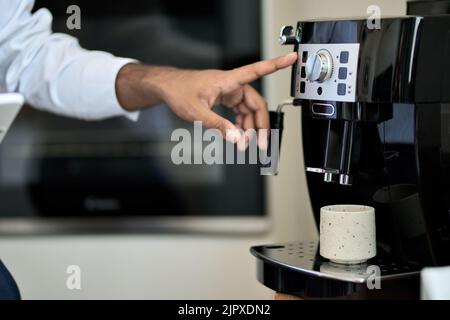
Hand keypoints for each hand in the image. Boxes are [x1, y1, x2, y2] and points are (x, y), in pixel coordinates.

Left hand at [116, 52, 297, 147]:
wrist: (167, 87)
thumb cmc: (179, 92)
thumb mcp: (197, 113)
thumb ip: (219, 126)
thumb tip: (238, 139)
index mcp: (228, 81)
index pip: (257, 70)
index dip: (276, 65)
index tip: (293, 59)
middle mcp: (232, 85)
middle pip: (256, 103)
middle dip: (260, 125)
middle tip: (260, 144)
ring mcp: (229, 92)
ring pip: (248, 110)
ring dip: (250, 128)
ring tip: (247, 144)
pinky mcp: (225, 98)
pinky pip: (239, 112)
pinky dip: (241, 124)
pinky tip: (239, 134)